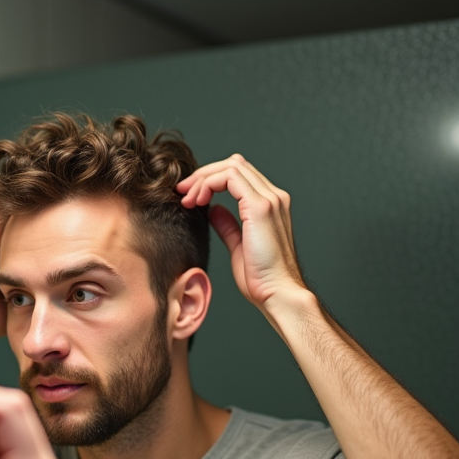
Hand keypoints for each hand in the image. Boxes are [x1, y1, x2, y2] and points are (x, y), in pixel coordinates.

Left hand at [176, 155, 308, 312]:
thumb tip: (214, 210)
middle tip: (182, 192)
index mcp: (270, 205)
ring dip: (203, 178)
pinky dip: (209, 184)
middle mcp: (274, 197)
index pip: (238, 176)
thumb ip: (228, 226)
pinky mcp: (261, 207)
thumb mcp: (239, 246)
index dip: (210, 180)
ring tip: (187, 199)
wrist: (277, 293)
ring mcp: (269, 199)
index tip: (189, 197)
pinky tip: (197, 201)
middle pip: (234, 165)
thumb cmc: (261, 278)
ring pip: (231, 166)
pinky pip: (230, 178)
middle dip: (203, 175)